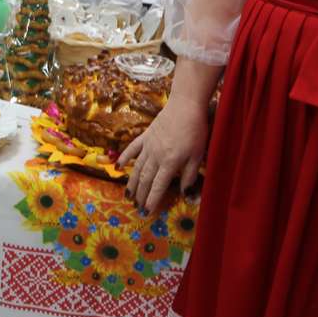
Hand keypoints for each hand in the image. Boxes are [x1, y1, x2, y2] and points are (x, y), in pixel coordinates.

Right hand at [121, 96, 209, 211]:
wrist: (185, 105)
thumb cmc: (195, 131)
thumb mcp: (197, 155)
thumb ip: (190, 176)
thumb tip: (186, 195)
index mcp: (170, 163)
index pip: (158, 186)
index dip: (152, 200)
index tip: (147, 211)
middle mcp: (155, 156)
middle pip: (145, 179)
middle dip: (140, 195)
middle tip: (136, 207)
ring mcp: (148, 146)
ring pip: (137, 168)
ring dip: (131, 182)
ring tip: (127, 195)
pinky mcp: (145, 136)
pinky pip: (132, 149)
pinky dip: (125, 158)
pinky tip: (119, 167)